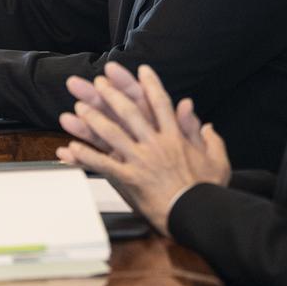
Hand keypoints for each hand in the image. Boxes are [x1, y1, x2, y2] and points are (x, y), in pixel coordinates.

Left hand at [56, 62, 229, 234]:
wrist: (199, 215)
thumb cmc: (208, 191)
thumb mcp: (216, 161)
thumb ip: (208, 138)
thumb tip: (203, 120)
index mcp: (175, 137)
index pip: (161, 104)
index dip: (151, 85)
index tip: (142, 70)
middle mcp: (156, 144)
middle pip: (130, 112)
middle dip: (113, 95)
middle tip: (98, 82)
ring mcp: (141, 161)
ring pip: (113, 134)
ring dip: (94, 119)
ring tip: (78, 107)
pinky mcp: (130, 179)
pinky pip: (104, 164)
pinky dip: (86, 156)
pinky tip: (70, 148)